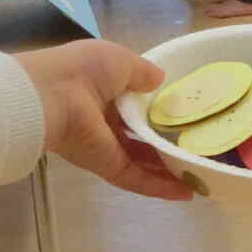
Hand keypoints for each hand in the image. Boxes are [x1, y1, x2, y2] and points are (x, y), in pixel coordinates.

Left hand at [16, 41, 192, 200]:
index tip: (185, 114)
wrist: (51, 97)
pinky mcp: (107, 167)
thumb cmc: (83, 69)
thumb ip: (141, 71)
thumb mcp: (119, 59)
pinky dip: (161, 187)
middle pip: (141, 137)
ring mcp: (106, 147)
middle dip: (166, 142)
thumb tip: (160, 79)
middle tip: (198, 147)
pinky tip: (188, 192)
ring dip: (169, 169)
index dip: (158, 109)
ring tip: (200, 173)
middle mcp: (105, 120)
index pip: (135, 104)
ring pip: (143, 162)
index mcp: (104, 90)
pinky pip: (138, 178)